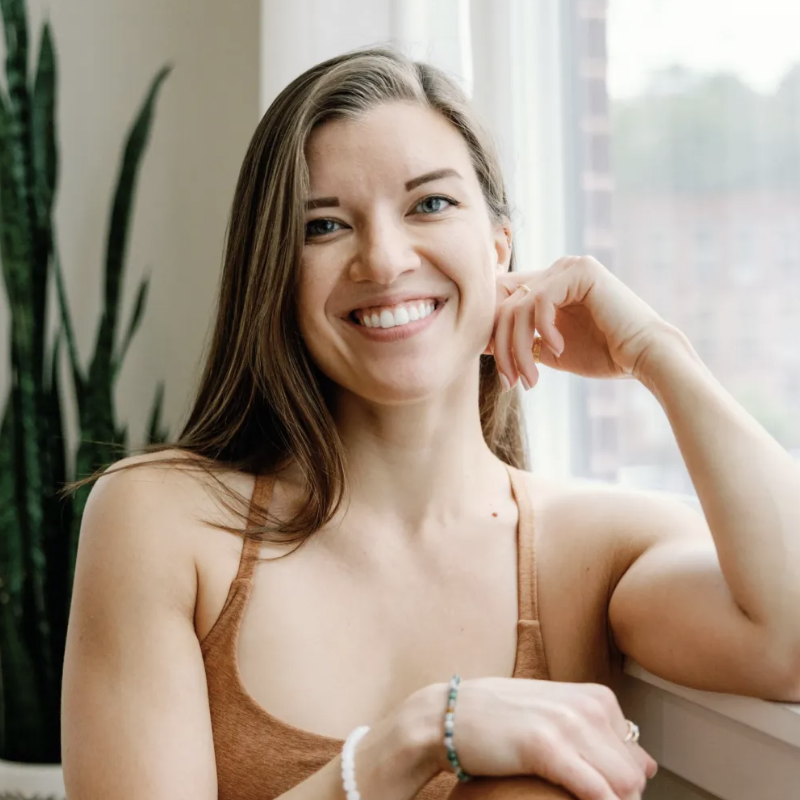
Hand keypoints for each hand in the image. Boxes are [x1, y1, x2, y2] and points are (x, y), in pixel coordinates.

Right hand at [436, 677, 657, 799]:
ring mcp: (568, 723)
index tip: (589, 790)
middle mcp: (589, 706)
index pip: (637, 759)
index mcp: (596, 698)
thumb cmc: (501, 720)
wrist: (449, 715)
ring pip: (625, 786)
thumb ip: (602, 738)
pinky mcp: (546, 746)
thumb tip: (650, 767)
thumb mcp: (558, 718)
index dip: (617, 784)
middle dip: (617, 798)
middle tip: (581, 797)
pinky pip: (596, 792)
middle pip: (634, 776)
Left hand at [486, 256, 671, 388]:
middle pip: (503, 305)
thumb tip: (483, 342)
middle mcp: (555, 270)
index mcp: (548, 285)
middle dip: (503, 350)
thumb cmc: (603, 355)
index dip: (492, 335)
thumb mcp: (549, 349)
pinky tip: (559, 350)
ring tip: (532, 378)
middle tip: (512, 383)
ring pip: (517, 307)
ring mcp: (568, 266)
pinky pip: (539, 301)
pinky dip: (544, 331)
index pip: (501, 301)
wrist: (645, 357)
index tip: (503, 373)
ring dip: (519, 350)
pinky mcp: (581, 270)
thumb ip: (522, 340)